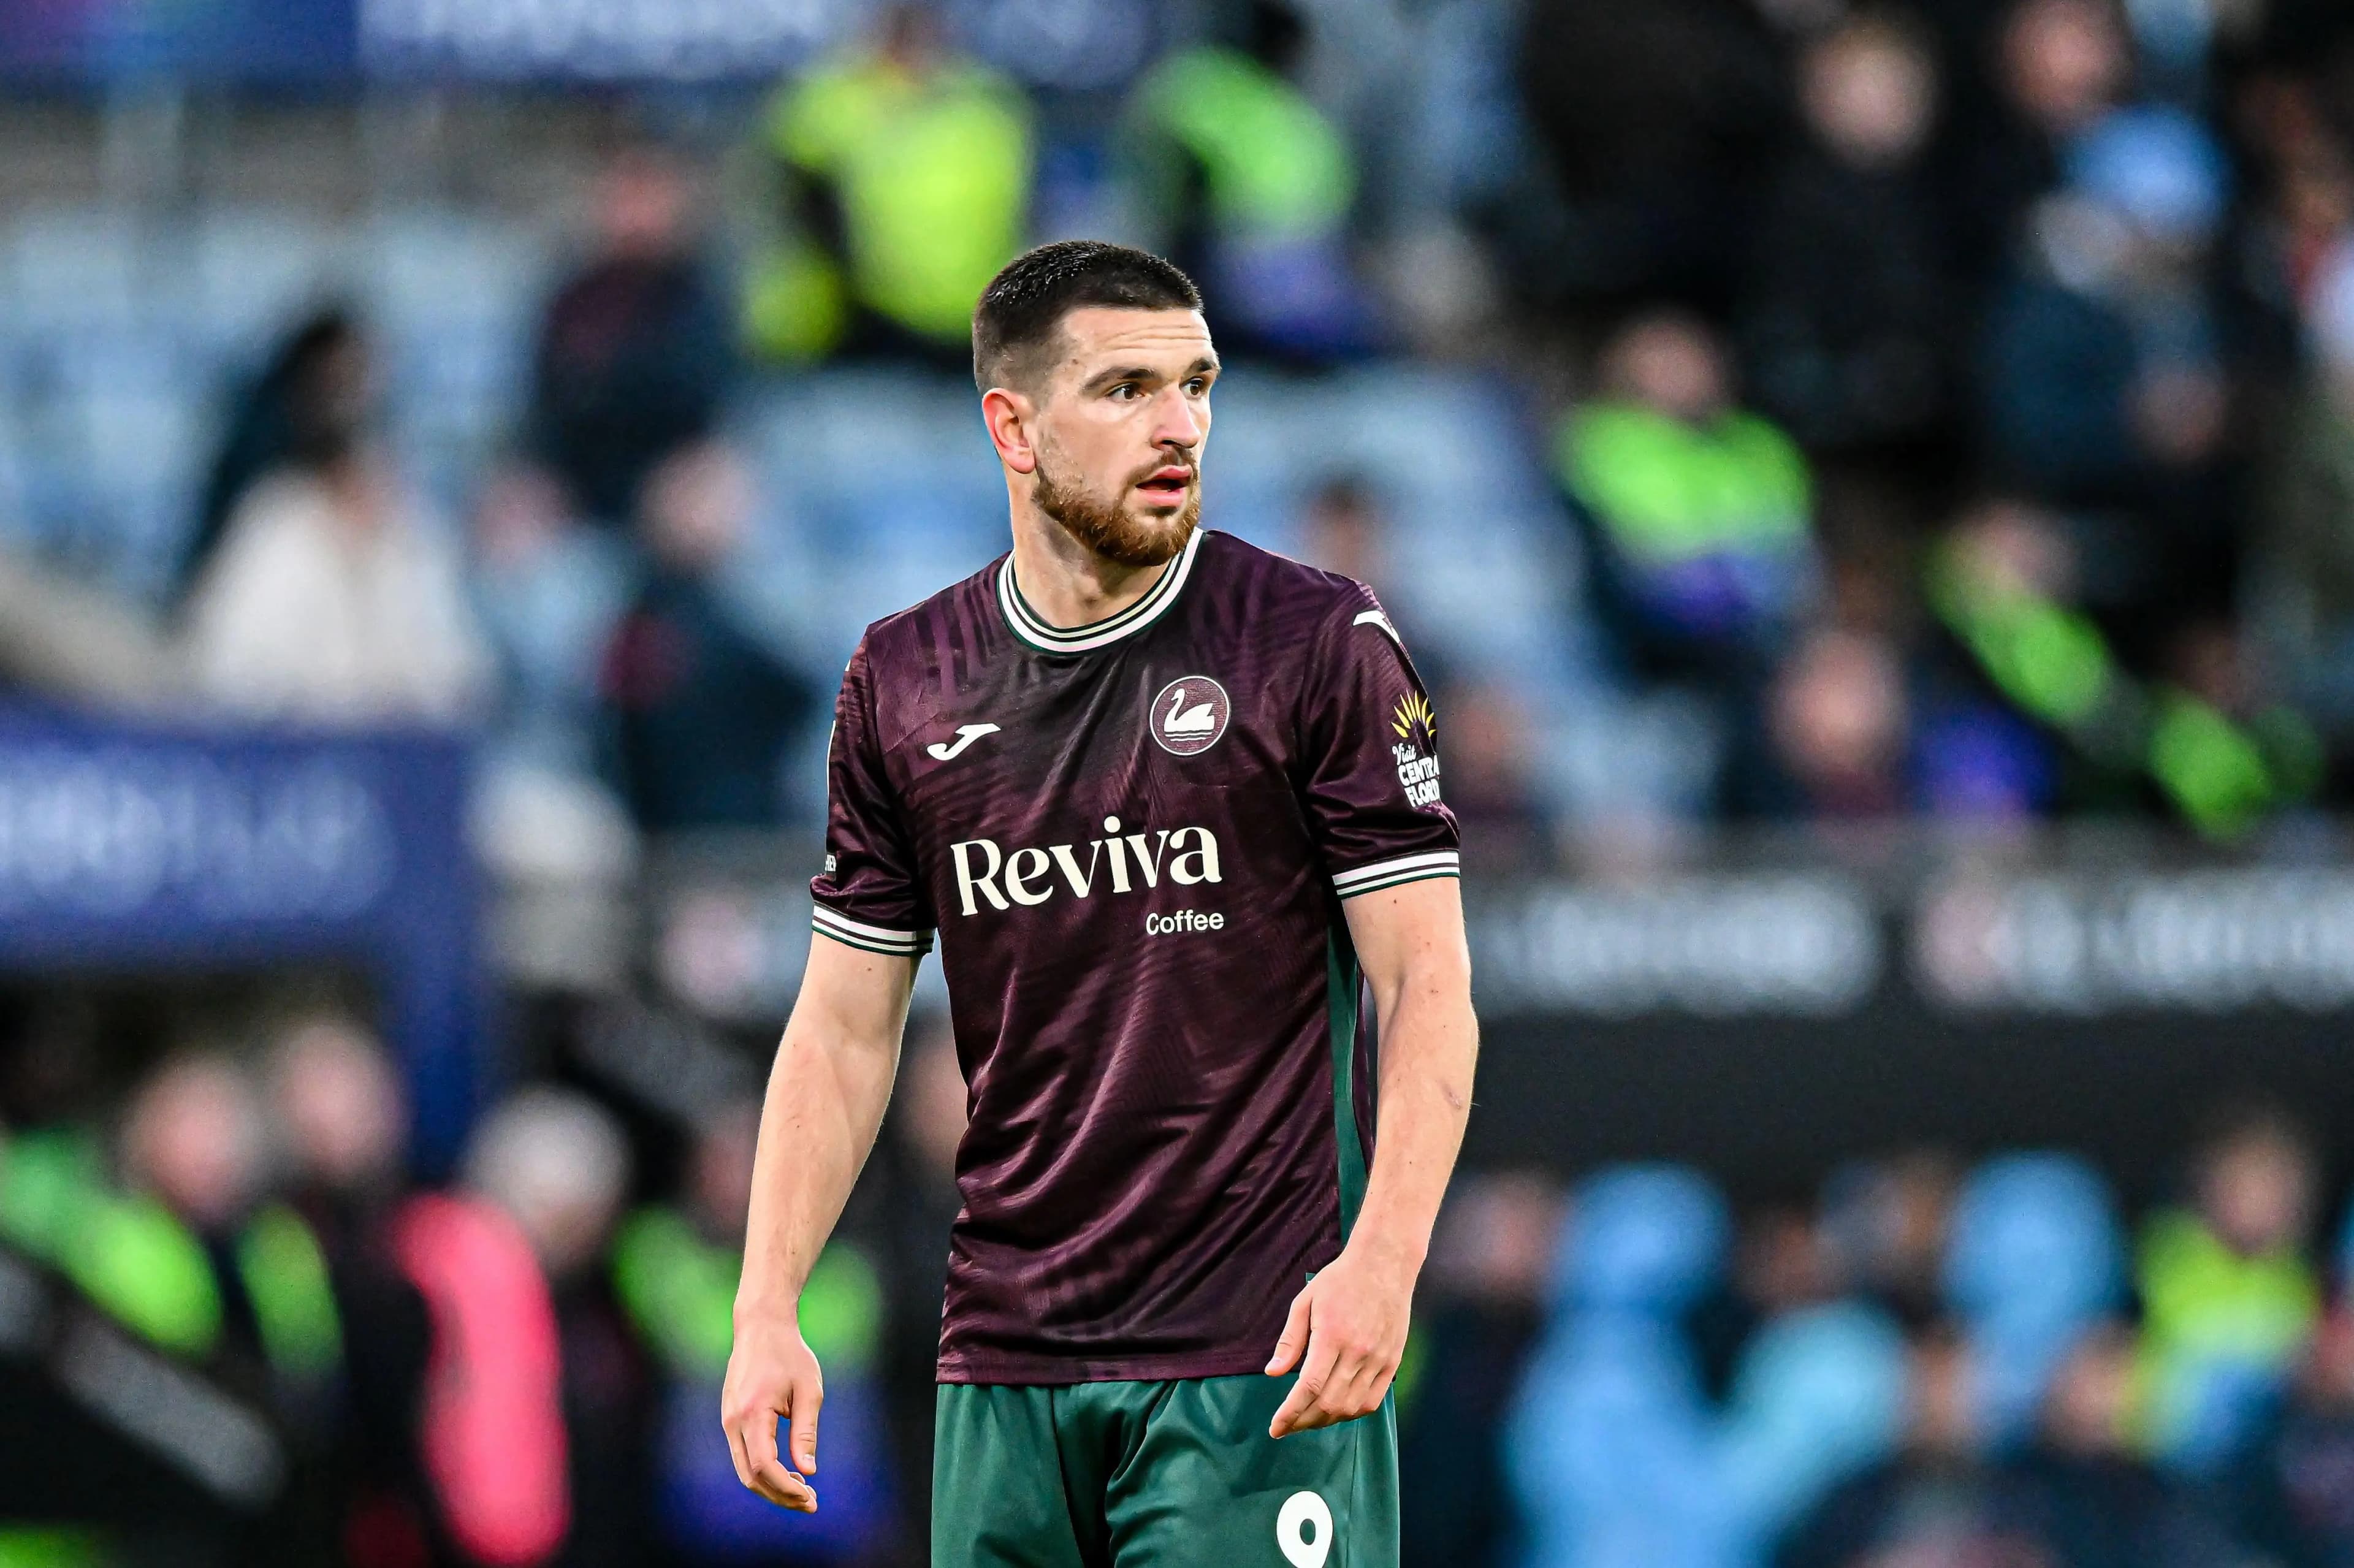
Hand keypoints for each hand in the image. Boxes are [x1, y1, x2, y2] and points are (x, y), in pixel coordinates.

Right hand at [721, 1308, 822, 1510]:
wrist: (761, 1326)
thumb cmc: (790, 1354)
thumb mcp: (808, 1391)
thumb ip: (806, 1432)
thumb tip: (808, 1471)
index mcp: (753, 1413)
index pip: (765, 1466)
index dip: (786, 1488)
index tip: (810, 1496)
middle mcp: (733, 1421)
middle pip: (751, 1476)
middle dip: (780, 1495)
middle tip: (811, 1503)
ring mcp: (728, 1420)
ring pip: (745, 1470)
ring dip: (772, 1486)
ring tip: (803, 1491)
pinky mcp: (730, 1419)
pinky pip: (744, 1455)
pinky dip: (764, 1471)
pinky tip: (789, 1472)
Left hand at [1264, 1238, 1415, 1437]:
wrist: (1385, 1264)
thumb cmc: (1340, 1280)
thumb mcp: (1305, 1301)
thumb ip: (1290, 1340)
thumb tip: (1272, 1372)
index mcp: (1332, 1335)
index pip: (1308, 1387)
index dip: (1290, 1413)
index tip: (1275, 1428)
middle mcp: (1358, 1351)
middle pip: (1328, 1403)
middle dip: (1302, 1422)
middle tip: (1286, 1427)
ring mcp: (1379, 1359)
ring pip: (1350, 1407)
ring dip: (1325, 1421)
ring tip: (1307, 1420)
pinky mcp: (1392, 1361)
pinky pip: (1373, 1401)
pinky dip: (1352, 1413)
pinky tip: (1336, 1412)